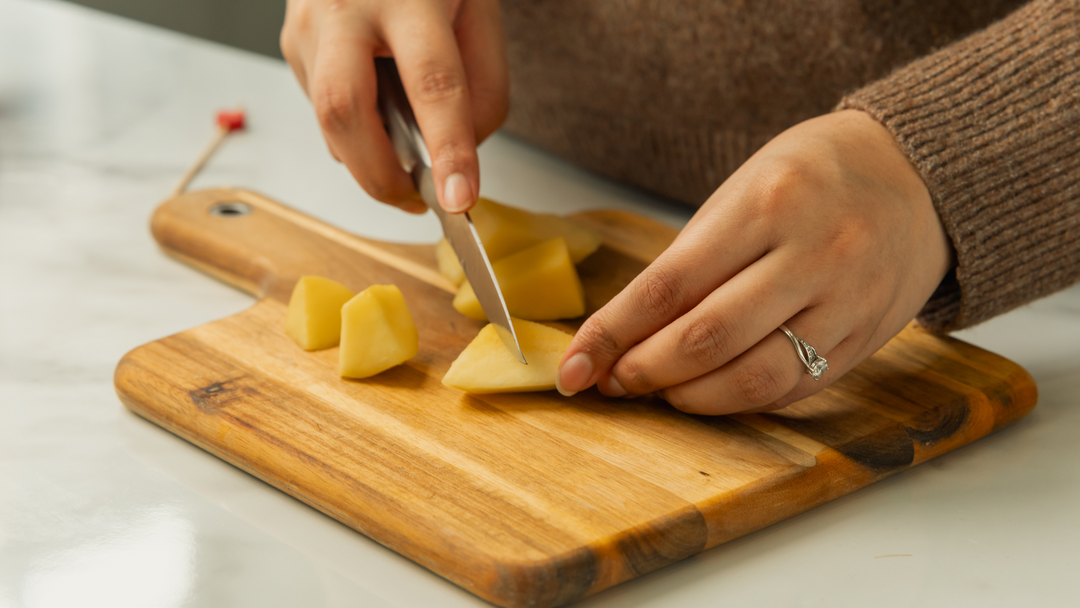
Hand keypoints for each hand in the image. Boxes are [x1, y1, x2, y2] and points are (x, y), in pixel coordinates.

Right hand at [281, 0, 507, 213]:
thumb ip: (484, 87)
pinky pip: (324, 112)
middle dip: (378, 174)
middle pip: (345, 110)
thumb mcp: (479, 12)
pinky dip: (357, 130)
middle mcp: (343, 8)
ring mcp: (306, 27)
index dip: (448, 147)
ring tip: (404, 143)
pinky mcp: (291, 46)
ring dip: (370, 154)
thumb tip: (460, 156)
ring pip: (330, 122)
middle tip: (414, 200)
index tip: (458, 197)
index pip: (432, 82)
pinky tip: (377, 105)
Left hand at [556, 110, 953, 413]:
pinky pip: (792, 389)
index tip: (575, 365)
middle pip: (706, 339)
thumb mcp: (744, 190)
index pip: (668, 286)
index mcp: (768, 204)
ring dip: (689, 397)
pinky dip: (739, 400)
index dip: (613, 333)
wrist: (916, 175)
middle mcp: (813, 254)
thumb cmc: (811, 176)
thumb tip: (627, 331)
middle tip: (612, 380)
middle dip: (644, 371)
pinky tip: (710, 392)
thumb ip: (691, 259)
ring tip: (658, 390)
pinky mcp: (866, 338)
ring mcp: (846, 302)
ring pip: (752, 378)